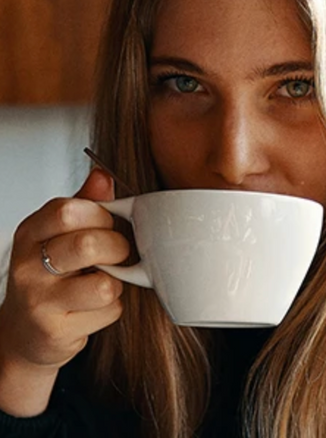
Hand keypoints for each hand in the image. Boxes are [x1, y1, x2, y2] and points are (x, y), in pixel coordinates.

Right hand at [0, 168, 129, 415]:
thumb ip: (84, 204)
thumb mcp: (60, 234)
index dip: (101, 215)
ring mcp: (38, 301)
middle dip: (117, 248)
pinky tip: (94, 307)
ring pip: (104, 285)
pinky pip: (107, 311)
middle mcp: (27, 266)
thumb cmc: (51, 275)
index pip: (68, 210)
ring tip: (103, 282)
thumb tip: (103, 176)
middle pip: (88, 245)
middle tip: (117, 253)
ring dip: (115, 283)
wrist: (26, 331)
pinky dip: (111, 309)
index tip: (107, 224)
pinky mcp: (55, 331)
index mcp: (31, 233)